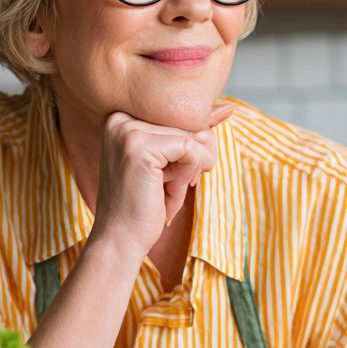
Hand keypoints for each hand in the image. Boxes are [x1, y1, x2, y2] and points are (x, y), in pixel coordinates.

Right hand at [89, 103, 233, 258]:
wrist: (119, 240)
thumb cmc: (143, 204)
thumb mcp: (169, 161)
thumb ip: (190, 131)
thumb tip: (227, 106)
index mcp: (121, 116)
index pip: (179, 113)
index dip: (190, 147)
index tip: (173, 173)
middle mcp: (120, 117)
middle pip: (188, 120)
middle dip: (192, 158)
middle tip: (166, 185)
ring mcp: (127, 129)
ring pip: (193, 135)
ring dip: (189, 169)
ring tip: (163, 188)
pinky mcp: (139, 145)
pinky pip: (191, 149)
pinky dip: (187, 175)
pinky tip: (165, 191)